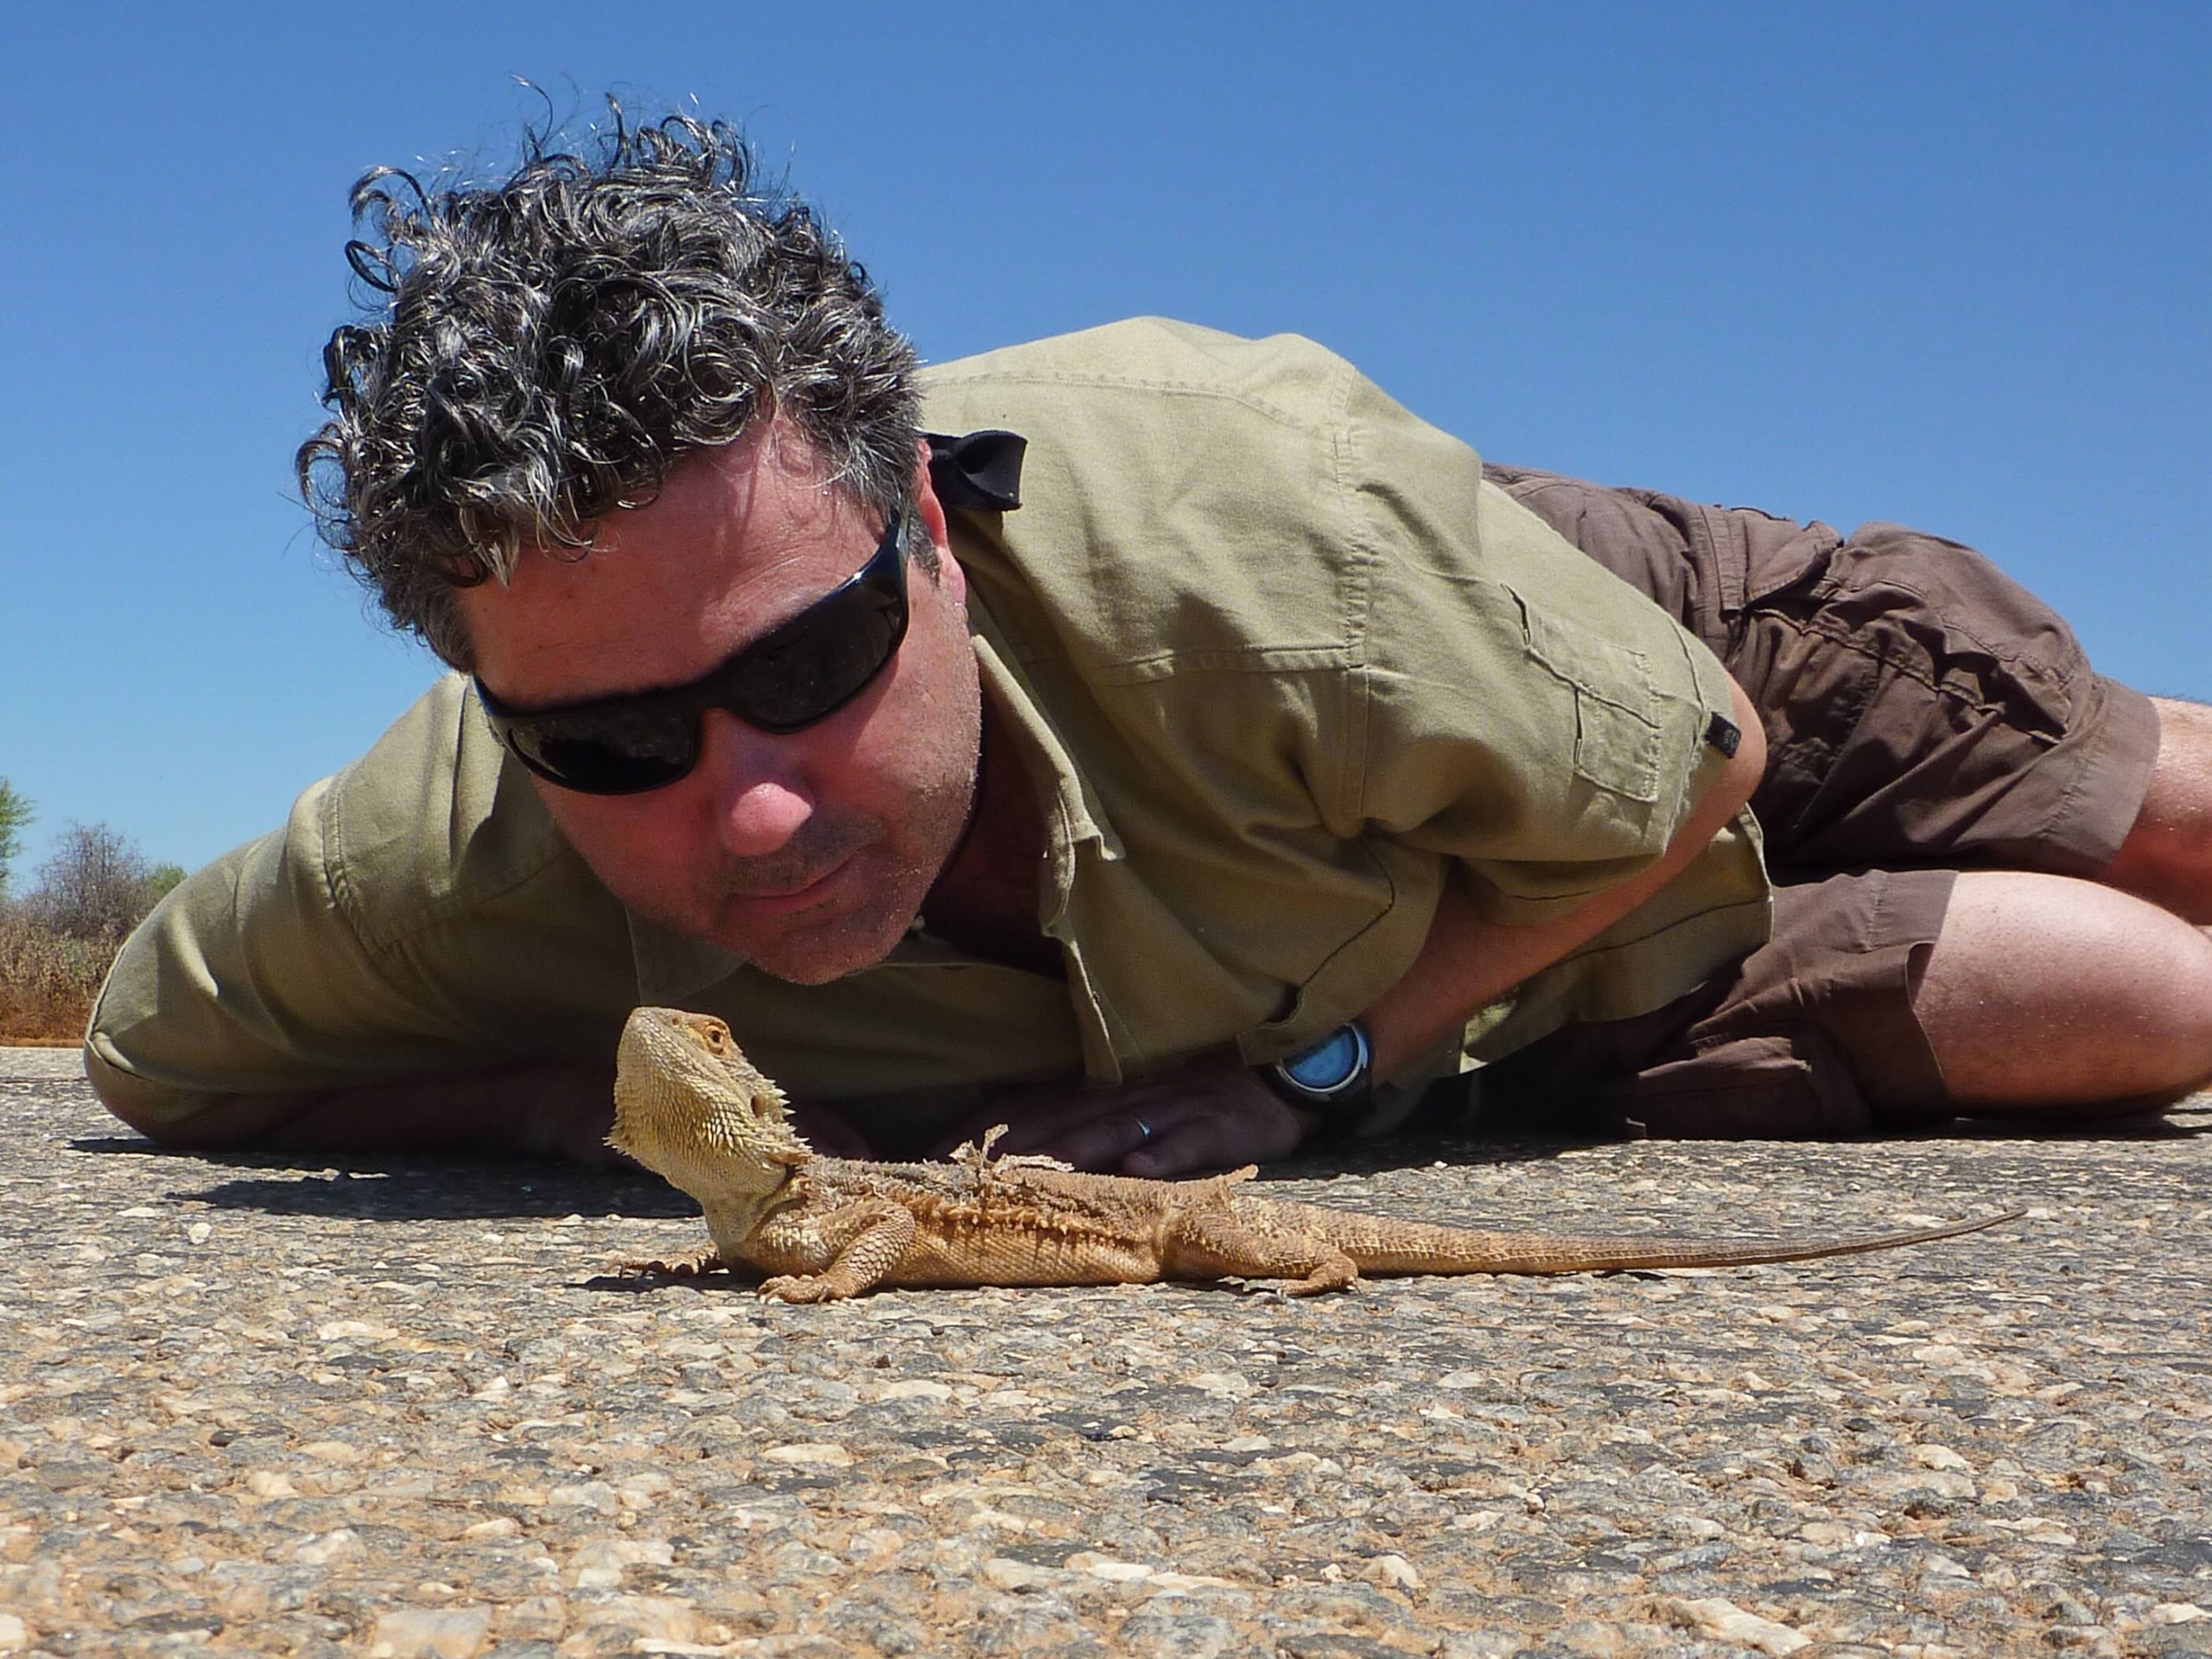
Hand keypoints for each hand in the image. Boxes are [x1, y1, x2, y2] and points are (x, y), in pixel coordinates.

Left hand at [928, 1058, 1310, 1176]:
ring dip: (1072, 1151)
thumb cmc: (1199, 1097)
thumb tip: (1012, 1141)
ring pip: (1114, 1127)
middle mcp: (1129, 1095)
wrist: (1280, 1077)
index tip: (934, 1155)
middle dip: (1010, 1146)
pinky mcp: (1219, 1124)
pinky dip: (1161, 1155)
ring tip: (1032, 1175)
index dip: (983, 1127)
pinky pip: (1186, 1140)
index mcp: (1103, 1091)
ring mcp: (1173, 1106)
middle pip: (1060, 1117)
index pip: (1030, 1104)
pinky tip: (1136, 1171)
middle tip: (965, 1174)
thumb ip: (1083, 1120)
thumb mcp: (1136, 1102)